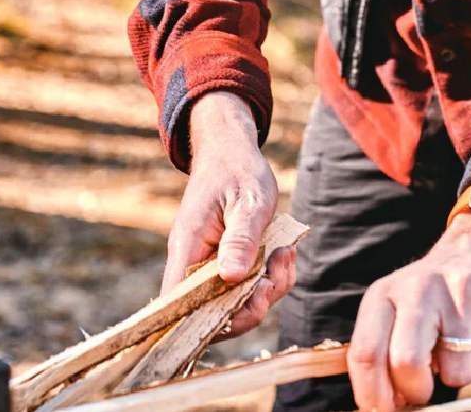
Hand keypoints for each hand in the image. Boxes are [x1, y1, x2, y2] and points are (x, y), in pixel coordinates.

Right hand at [160, 92, 295, 337]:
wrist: (231, 149)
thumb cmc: (237, 169)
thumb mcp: (248, 200)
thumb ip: (241, 238)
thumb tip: (232, 278)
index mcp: (188, 248)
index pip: (184, 306)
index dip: (214, 320)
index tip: (254, 301)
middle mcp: (193, 263)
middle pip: (214, 313)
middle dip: (253, 304)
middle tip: (277, 275)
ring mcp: (209, 264)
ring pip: (235, 302)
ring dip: (267, 288)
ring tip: (286, 254)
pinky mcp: (226, 262)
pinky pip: (246, 286)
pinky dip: (270, 277)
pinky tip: (284, 252)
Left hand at [348, 213, 470, 410]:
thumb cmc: (438, 294)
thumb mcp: (399, 309)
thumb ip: (385, 353)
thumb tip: (383, 408)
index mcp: (386, 293)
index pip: (366, 354)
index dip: (374, 396)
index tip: (388, 410)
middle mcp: (422, 287)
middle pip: (407, 363)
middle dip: (418, 392)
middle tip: (428, 389)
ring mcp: (464, 290)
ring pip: (458, 373)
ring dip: (462, 377)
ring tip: (464, 349)